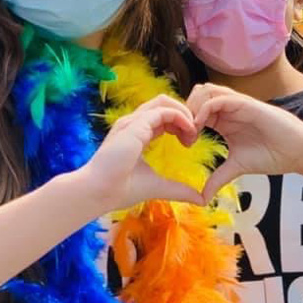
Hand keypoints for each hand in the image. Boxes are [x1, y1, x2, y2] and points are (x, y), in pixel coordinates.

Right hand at [84, 95, 204, 211]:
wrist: (100, 191)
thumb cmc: (122, 189)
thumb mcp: (159, 186)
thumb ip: (179, 189)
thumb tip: (201, 200)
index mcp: (136, 133)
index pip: (162, 117)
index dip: (179, 124)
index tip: (190, 142)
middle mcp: (133, 123)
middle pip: (163, 104)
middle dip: (184, 114)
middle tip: (195, 135)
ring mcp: (133, 121)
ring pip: (163, 102)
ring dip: (183, 112)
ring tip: (193, 131)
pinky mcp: (136, 124)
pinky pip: (163, 111)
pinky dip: (180, 116)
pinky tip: (189, 132)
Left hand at [186, 84, 302, 202]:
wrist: (297, 151)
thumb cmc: (272, 155)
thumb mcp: (236, 167)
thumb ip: (218, 178)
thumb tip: (202, 198)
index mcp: (224, 120)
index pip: (195, 109)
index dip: (184, 122)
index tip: (183, 143)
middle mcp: (228, 108)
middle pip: (196, 95)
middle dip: (185, 111)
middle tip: (184, 134)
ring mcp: (237, 104)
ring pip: (205, 90)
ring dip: (193, 107)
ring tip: (192, 130)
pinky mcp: (247, 104)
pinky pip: (220, 98)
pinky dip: (205, 109)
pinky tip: (202, 127)